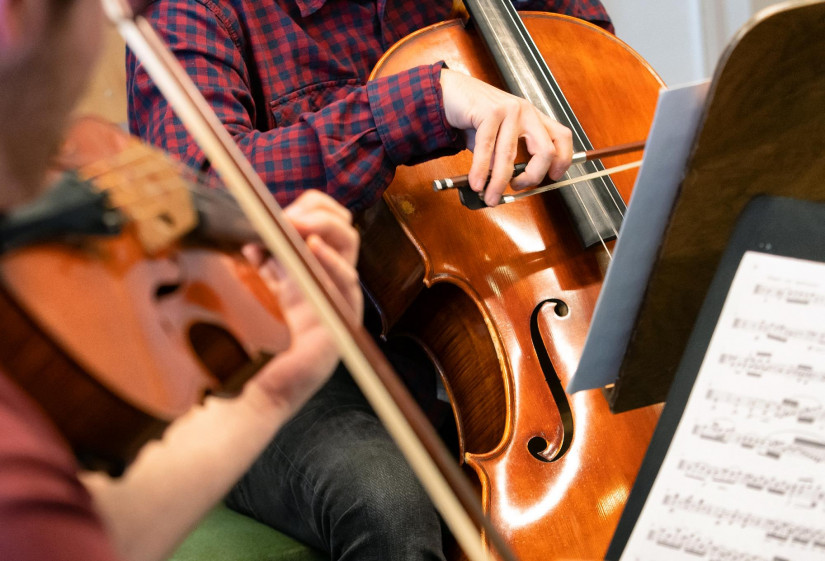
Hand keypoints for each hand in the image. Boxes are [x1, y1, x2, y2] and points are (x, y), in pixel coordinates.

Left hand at [241, 190, 361, 412]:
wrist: (262, 394)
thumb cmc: (266, 349)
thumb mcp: (270, 295)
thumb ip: (268, 266)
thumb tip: (256, 239)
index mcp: (321, 276)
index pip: (332, 228)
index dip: (312, 211)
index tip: (282, 211)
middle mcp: (335, 286)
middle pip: (346, 232)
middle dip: (321, 212)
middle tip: (290, 214)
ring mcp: (340, 304)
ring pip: (350, 249)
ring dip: (326, 228)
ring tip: (299, 223)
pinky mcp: (339, 325)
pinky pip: (346, 286)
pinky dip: (331, 262)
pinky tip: (312, 247)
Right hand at [439, 68, 572, 205]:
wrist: (449, 92)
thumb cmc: (474, 116)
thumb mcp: (497, 138)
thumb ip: (504, 158)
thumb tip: (504, 184)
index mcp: (533, 117)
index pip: (562, 137)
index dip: (563, 161)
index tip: (552, 178)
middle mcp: (526, 112)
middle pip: (545, 150)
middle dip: (533, 177)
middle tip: (517, 188)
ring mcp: (509, 110)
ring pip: (510, 155)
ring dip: (499, 182)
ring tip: (491, 197)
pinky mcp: (489, 112)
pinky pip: (487, 149)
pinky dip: (481, 171)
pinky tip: (477, 183)